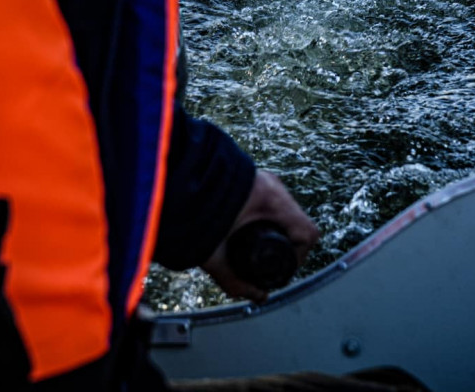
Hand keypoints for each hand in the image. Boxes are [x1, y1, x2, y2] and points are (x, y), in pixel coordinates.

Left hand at [201, 170, 319, 301]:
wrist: (168, 181)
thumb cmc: (189, 210)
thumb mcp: (214, 253)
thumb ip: (234, 280)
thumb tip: (259, 298)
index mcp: (270, 200)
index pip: (307, 230)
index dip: (301, 255)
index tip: (286, 268)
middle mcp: (271, 185)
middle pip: (297, 220)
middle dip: (289, 243)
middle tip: (274, 261)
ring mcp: (262, 177)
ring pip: (286, 208)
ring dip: (280, 229)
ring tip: (264, 246)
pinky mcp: (251, 176)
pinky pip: (272, 199)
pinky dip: (269, 217)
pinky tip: (254, 229)